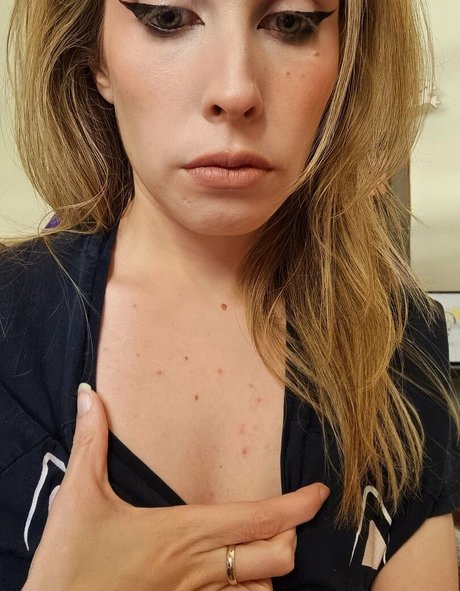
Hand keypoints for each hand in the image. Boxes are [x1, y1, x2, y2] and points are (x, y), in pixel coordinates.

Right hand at [23, 384, 328, 590]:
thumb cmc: (69, 566)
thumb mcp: (79, 497)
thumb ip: (91, 442)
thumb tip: (90, 394)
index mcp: (184, 533)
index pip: (259, 518)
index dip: (298, 506)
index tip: (320, 493)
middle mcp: (199, 569)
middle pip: (276, 559)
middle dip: (292, 537)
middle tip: (288, 517)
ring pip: (261, 590)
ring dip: (270, 568)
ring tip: (265, 546)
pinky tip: (238, 581)